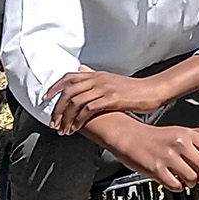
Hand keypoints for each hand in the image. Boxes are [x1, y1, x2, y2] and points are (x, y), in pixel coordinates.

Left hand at [47, 67, 173, 134]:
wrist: (153, 90)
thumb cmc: (134, 89)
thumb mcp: (112, 79)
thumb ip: (95, 76)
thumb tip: (81, 69)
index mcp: (97, 75)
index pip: (68, 78)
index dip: (54, 88)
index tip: (45, 99)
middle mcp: (98, 79)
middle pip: (68, 92)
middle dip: (57, 109)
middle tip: (53, 122)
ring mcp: (104, 88)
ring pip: (76, 102)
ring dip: (66, 118)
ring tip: (63, 130)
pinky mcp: (111, 98)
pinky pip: (88, 109)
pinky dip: (79, 120)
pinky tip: (77, 128)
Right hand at [106, 120, 198, 192]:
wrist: (129, 137)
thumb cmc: (156, 136)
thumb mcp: (182, 130)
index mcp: (188, 134)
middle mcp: (180, 144)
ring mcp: (168, 157)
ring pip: (192, 178)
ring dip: (192, 183)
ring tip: (188, 180)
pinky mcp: (156, 169)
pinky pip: (175, 185)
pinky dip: (178, 187)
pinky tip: (175, 181)